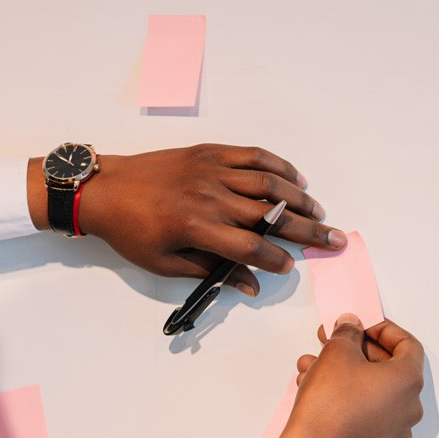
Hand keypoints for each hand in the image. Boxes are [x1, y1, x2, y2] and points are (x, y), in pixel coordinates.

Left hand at [27, 144, 345, 295]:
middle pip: (271, 215)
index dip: (275, 260)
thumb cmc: (130, 231)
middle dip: (307, 229)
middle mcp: (210, 196)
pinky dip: (277, 166)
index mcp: (198, 227)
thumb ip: (211, 272)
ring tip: (319, 211)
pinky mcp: (209, 153)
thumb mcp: (166, 264)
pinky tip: (294, 177)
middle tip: (334, 238)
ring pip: (268, 183)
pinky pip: (252, 156)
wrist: (104, 190)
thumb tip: (250, 285)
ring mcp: (212, 170)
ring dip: (299, 198)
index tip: (290, 267)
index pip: (251, 248)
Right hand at [273, 315, 424, 437]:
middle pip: (388, 367)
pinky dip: (345, 396)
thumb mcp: (337, 351)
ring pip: (370, 390)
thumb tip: (351, 327)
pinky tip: (317, 388)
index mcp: (409, 382)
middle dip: (357, 350)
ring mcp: (393, 430)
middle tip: (334, 339)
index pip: (407, 344)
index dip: (384, 329)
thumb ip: (348, 332)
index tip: (364, 324)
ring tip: (313, 365)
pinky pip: (364, 412)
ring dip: (344, 373)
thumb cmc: (330, 405)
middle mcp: (408, 408)